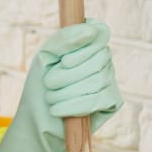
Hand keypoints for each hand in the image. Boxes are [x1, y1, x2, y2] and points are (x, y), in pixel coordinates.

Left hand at [0, 20, 122, 151]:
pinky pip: (100, 98)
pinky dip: (76, 105)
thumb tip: (91, 30)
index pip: (100, 31)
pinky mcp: (112, 101)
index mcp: (89, 42)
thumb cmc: (41, 85)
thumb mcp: (45, 57)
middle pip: (97, 57)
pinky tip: (60, 110)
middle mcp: (103, 58)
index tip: (63, 60)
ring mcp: (110, 79)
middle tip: (48, 84)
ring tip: (51, 98)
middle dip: (66, 74)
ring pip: (96, 79)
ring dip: (66, 92)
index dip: (83, 46)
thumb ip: (64, 39)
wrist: (38, 121)